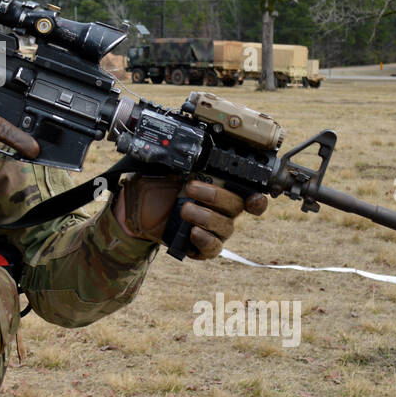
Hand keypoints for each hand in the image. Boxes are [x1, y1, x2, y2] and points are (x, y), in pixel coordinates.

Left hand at [117, 176, 267, 258]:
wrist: (138, 208)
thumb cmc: (159, 185)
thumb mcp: (170, 168)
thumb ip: (185, 161)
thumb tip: (190, 148)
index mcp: (222, 188)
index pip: (250, 194)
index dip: (258, 198)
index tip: (253, 196)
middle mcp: (223, 210)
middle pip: (236, 206)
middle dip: (215, 196)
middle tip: (190, 188)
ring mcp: (214, 229)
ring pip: (225, 226)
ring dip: (206, 217)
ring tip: (184, 209)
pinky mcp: (201, 246)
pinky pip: (213, 248)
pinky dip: (205, 240)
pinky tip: (193, 232)